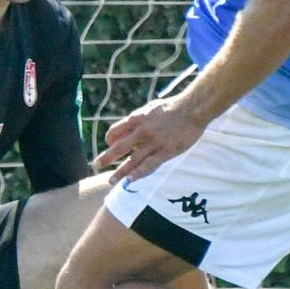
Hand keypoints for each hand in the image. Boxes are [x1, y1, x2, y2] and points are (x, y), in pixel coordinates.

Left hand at [93, 97, 207, 185]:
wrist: (193, 108)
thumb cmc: (172, 107)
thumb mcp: (150, 108)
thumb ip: (139, 120)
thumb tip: (128, 129)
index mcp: (137, 119)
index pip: (116, 131)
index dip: (110, 139)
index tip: (110, 145)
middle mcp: (142, 132)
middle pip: (119, 147)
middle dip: (106, 158)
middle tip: (96, 164)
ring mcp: (154, 143)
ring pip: (133, 160)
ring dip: (120, 172)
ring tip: (111, 181)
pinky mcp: (167, 151)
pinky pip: (149, 165)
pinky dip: (138, 174)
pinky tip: (130, 181)